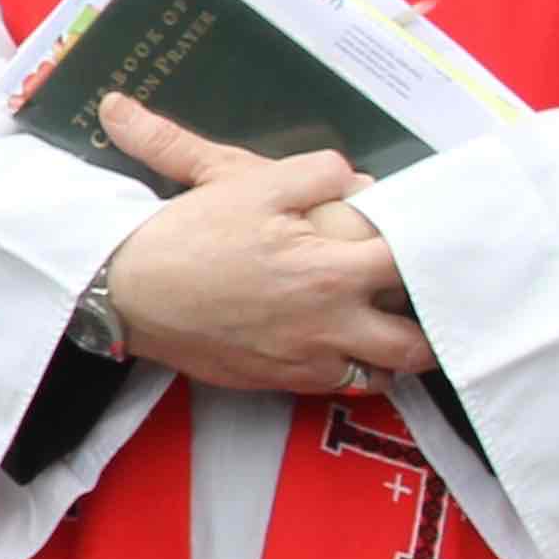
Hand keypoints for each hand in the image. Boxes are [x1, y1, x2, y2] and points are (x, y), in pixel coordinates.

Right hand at [97, 95, 437, 397]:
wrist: (124, 293)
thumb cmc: (186, 236)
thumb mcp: (243, 180)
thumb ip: (315, 171)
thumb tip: (355, 177)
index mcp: (330, 272)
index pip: (410, 265)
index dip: (430, 249)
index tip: (434, 240)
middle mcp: (328, 326)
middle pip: (413, 344)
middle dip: (432, 325)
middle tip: (429, 302)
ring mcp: (303, 361)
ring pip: (380, 375)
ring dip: (391, 352)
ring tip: (387, 326)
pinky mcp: (275, 381)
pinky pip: (335, 387)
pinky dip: (348, 368)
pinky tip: (336, 344)